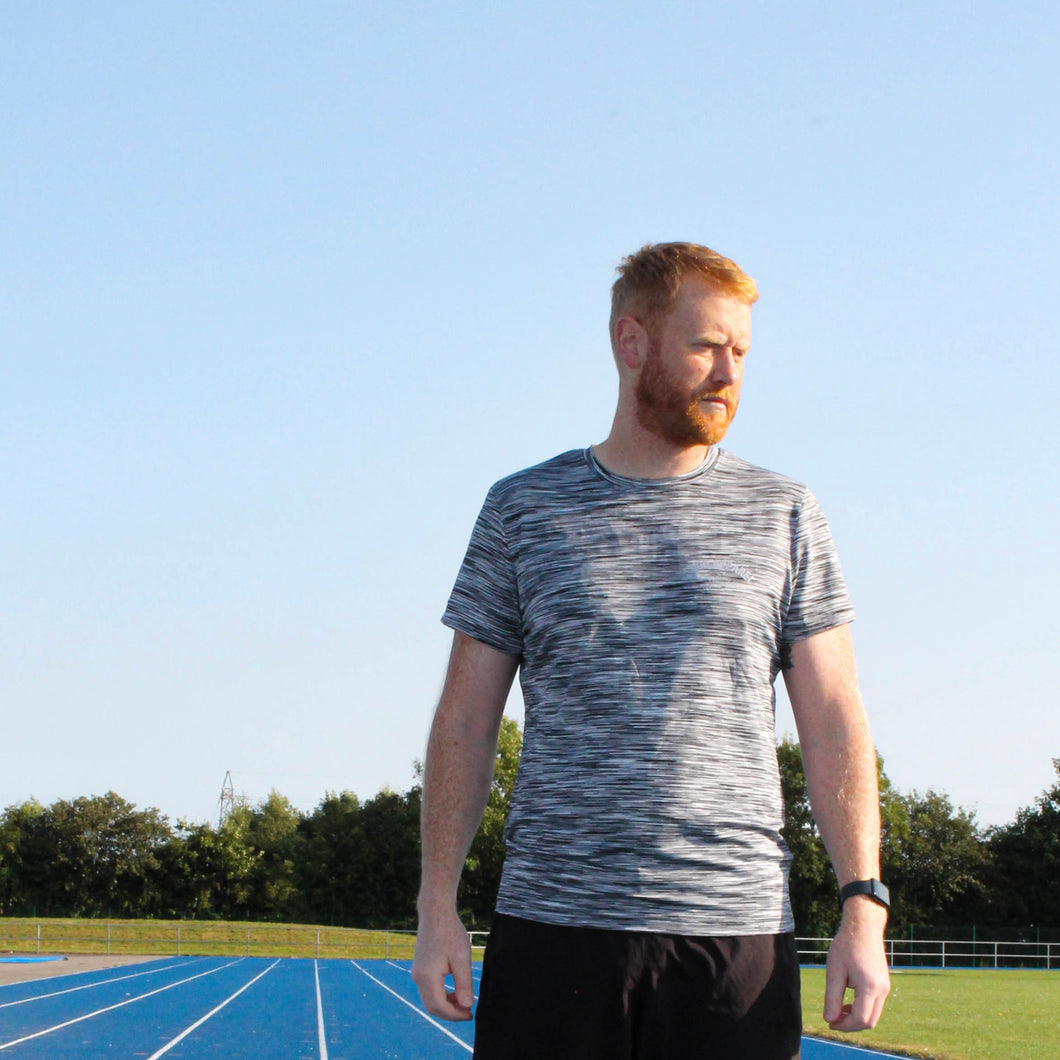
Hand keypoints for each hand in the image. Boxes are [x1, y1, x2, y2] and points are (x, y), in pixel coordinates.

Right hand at [411, 907, 474, 1020]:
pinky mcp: (420, 968)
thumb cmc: (450, 932)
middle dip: (450, 1013)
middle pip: (432, 1006)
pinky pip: (429, 990)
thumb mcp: (461, 957)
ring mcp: (417, 972)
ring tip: (464, 1003)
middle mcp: (418, 977)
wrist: (435, 912)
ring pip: (430, 999)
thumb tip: (466, 1005)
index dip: (454, 1015)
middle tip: (468, 1012)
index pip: (439, 1006)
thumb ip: (464, 983)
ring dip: (446, 1005)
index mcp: (427, 976)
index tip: (470, 1014)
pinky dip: (441, 996)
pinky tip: (455, 992)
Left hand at [823, 898, 889, 1030]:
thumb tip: (829, 1019)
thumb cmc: (846, 945)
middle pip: (869, 1021)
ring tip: (838, 1010)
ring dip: (856, 1017)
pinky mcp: (884, 984)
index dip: (844, 1025)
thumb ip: (832, 997)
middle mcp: (882, 990)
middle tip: (833, 1019)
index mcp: (870, 986)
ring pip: (873, 1014)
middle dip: (851, 1025)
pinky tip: (847, 1003)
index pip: (861, 1019)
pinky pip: (875, 1005)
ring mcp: (885, 987)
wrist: (863, 927)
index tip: (829, 1022)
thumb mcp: (834, 970)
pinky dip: (862, 1009)